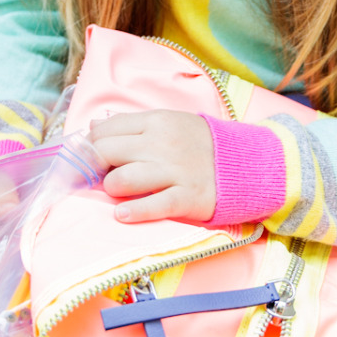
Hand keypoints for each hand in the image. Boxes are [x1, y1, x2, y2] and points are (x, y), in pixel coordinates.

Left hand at [89, 110, 215, 223]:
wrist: (245, 163)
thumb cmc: (199, 144)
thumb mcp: (168, 122)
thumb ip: (130, 124)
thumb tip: (93, 126)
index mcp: (156, 122)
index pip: (105, 131)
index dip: (91, 146)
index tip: (93, 157)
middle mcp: (162, 144)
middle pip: (107, 153)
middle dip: (96, 167)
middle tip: (101, 176)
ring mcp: (175, 172)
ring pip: (123, 179)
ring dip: (112, 188)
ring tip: (118, 192)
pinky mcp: (187, 197)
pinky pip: (153, 206)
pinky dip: (133, 212)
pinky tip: (123, 214)